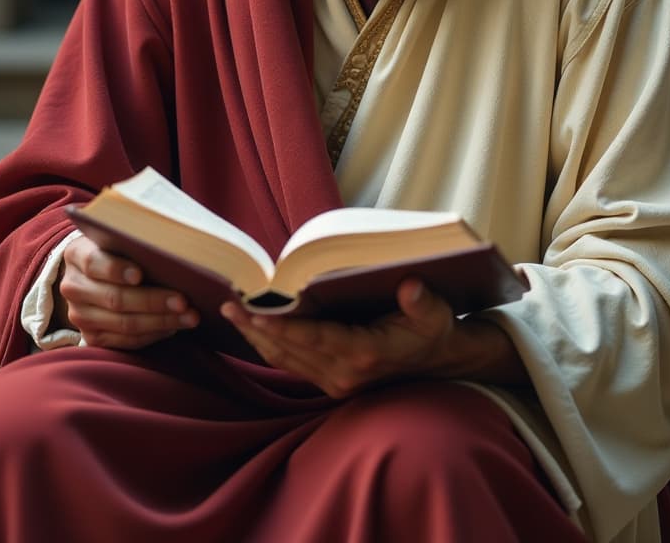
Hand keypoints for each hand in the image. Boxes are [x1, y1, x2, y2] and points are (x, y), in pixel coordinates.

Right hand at [55, 236, 199, 348]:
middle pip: (114, 298)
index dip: (116, 269)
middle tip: (183, 302)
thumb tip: (176, 251)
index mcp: (77, 254)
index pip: (94, 262)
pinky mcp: (92, 337)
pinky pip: (126, 341)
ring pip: (124, 323)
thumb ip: (137, 242)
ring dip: (161, 322)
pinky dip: (153, 334)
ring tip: (189, 317)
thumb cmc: (118, 250)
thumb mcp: (119, 239)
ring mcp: (79, 315)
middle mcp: (73, 287)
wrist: (94, 275)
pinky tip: (174, 326)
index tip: (140, 274)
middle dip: (153, 301)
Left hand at [221, 279, 527, 397]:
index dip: (283, 325)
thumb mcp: (436, 314)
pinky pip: (292, 365)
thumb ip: (422, 302)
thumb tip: (411, 286)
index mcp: (365, 354)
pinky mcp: (331, 382)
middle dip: (257, 328)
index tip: (256, 311)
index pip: (314, 339)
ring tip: (232, 313)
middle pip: (290, 351)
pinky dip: (270, 346)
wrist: (441, 362)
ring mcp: (336, 382)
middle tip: (229, 305)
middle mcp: (345, 374)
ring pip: (286, 360)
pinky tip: (253, 328)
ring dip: (257, 338)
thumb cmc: (434, 330)